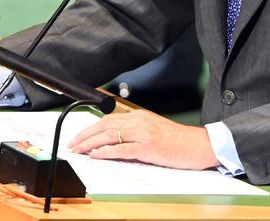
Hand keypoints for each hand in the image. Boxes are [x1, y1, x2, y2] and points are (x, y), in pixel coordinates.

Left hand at [69, 110, 218, 169]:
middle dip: (85, 135)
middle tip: (71, 144)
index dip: (90, 128)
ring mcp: (143, 134)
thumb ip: (135, 131)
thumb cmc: (178, 141)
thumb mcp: (154, 130)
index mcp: (140, 116)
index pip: (108, 119)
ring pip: (110, 135)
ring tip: (78, 150)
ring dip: (90, 144)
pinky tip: (96, 154)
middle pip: (105, 125)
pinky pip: (122, 148)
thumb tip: (113, 141)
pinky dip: (106, 151)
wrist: (198, 145)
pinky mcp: (148, 147)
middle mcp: (140, 121)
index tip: (78, 136)